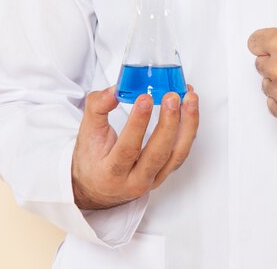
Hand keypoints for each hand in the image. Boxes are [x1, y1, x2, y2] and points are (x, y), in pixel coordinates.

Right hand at [72, 85, 198, 209]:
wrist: (98, 187)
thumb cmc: (92, 159)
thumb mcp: (86, 132)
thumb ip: (97, 107)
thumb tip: (115, 90)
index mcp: (111, 172)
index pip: (127, 149)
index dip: (138, 123)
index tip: (145, 98)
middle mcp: (135, 181)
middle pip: (158, 154)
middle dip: (169, 123)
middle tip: (172, 97)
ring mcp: (153, 179)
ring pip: (177, 154)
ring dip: (188, 124)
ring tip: (190, 99)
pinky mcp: (165, 173)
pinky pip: (182, 152)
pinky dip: (189, 129)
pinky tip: (190, 109)